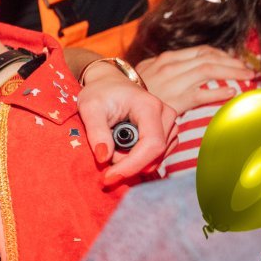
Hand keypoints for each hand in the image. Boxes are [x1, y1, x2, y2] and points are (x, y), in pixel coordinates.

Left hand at [77, 63, 177, 184]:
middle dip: (128, 163)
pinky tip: (122, 149)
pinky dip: (139, 159)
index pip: (151, 144)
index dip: (132, 165)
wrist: (109, 84)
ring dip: (132, 161)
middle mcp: (166, 114)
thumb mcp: (90, 108)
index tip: (110, 177)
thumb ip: (96, 132)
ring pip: (157, 157)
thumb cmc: (99, 93)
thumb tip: (103, 158)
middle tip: (104, 156)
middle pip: (155, 154)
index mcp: (149, 106)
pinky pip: (157, 156)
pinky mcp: (168, 133)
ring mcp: (170, 124)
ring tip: (112, 145)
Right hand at [135, 46, 257, 114]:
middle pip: (209, 58)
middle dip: (232, 62)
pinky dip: (219, 92)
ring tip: (247, 77)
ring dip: (232, 72)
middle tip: (247, 69)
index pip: (201, 51)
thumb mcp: (146, 71)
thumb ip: (164, 66)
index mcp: (166, 59)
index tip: (234, 60)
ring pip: (209, 70)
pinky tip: (232, 92)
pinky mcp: (175, 100)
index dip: (221, 55)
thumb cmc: (130, 90)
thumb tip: (184, 64)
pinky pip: (202, 93)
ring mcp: (173, 82)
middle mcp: (171, 67)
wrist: (114, 102)